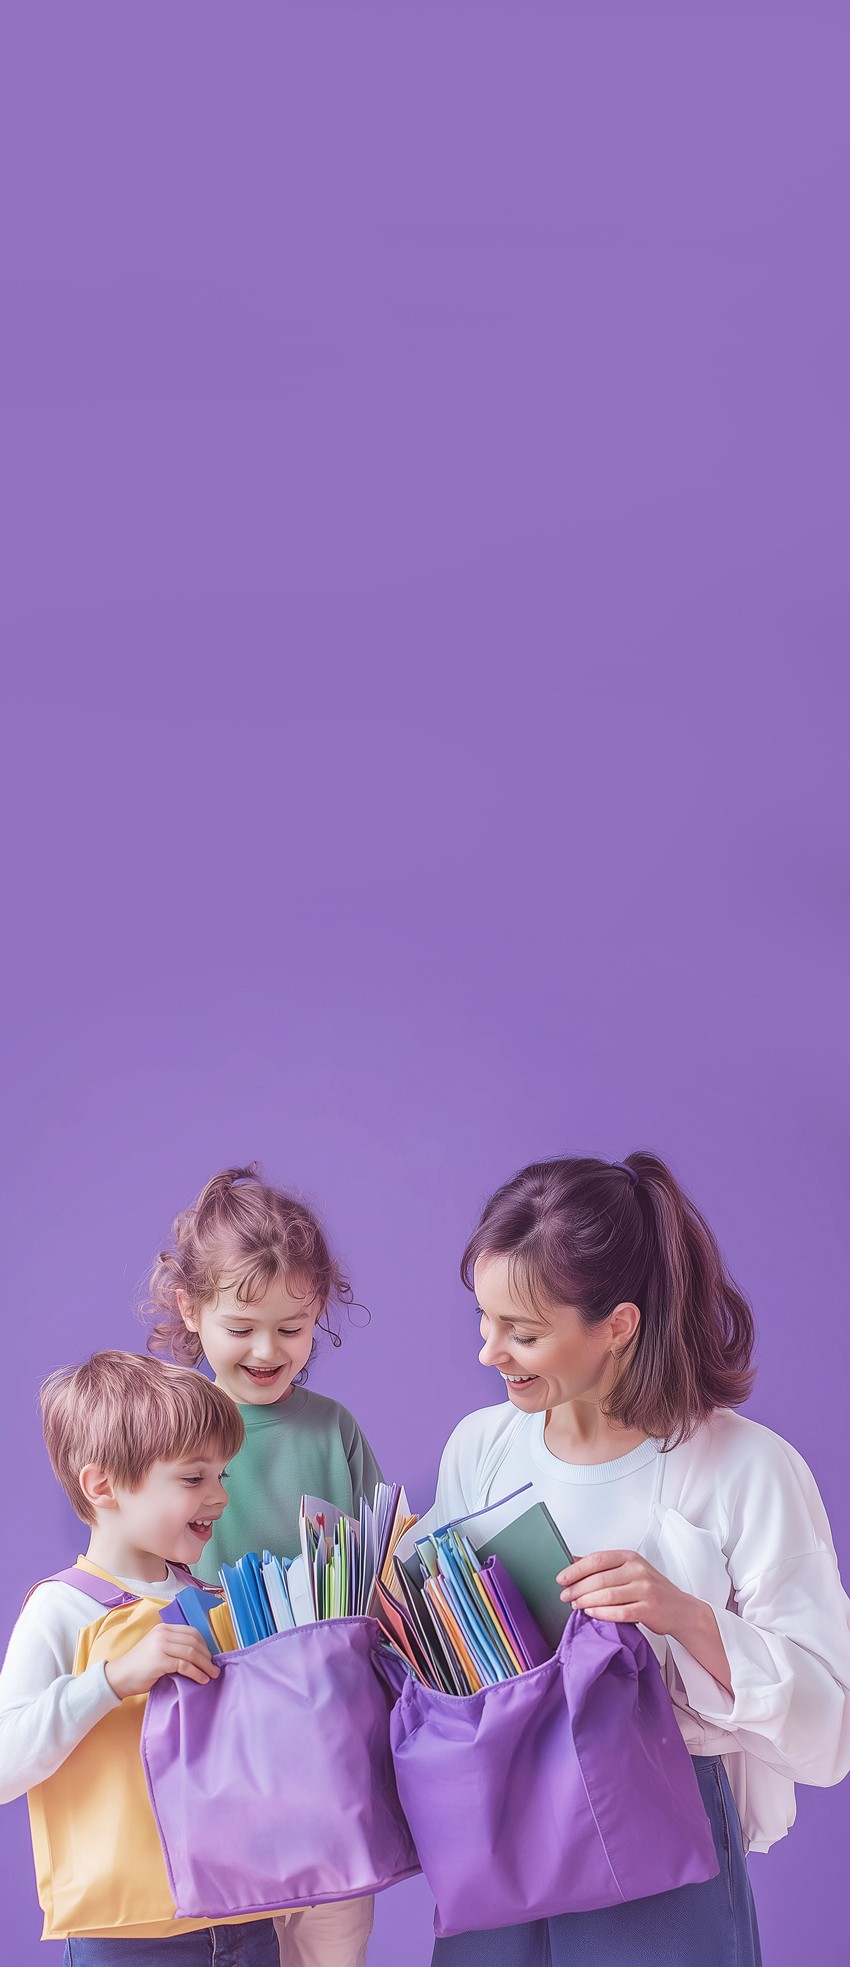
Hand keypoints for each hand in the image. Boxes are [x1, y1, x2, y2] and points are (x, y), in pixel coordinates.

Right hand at [105, 1623, 219, 1698]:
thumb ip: (173, 1647)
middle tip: (214, 1668)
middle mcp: (162, 1633)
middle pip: (194, 1642)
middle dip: (207, 1656)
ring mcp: (160, 1646)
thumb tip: (199, 1655)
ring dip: (205, 1665)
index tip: (210, 1657)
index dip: (204, 1645)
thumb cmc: (139, 1667)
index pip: (191, 1632)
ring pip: (191, 1653)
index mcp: (163, 1628)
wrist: (119, 1677)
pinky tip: (202, 1679)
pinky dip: (197, 1673)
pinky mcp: (160, 1660)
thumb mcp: (157, 1649)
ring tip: (212, 1675)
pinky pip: (185, 1665)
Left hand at [558, 1550, 690, 1634]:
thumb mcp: (629, 1570)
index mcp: (630, 1557)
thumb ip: (604, 1566)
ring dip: (587, 1601)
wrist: (681, 1610)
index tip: (561, 1578)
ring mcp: (645, 1590)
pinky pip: (620, 1612)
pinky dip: (602, 1614)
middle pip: (600, 1578)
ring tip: (575, 1605)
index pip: (597, 1559)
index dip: (576, 1569)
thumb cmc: (652, 1590)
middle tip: (565, 1596)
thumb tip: (573, 1560)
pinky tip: (592, 1614)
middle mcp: (638, 1570)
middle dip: (577, 1588)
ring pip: (608, 1595)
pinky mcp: (649, 1609)